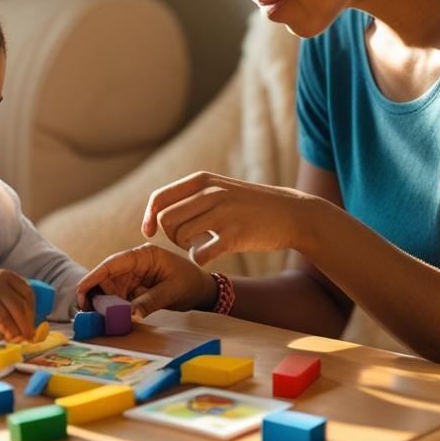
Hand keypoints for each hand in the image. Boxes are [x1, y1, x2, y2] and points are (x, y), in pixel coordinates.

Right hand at [0, 269, 35, 341]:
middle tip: (24, 339)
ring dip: (10, 331)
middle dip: (23, 326)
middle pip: (16, 306)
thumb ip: (13, 305)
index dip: (32, 315)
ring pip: (0, 315)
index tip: (31, 330)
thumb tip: (30, 331)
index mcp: (6, 276)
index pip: (27, 295)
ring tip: (12, 339)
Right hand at [75, 244, 216, 318]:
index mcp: (144, 255)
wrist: (203, 289)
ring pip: (109, 287)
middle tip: (86, 311)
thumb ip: (149, 302)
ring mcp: (133, 275)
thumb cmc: (190, 283)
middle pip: (106, 276)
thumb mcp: (171, 291)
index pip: (113, 263)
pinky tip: (108, 317)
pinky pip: (118, 296)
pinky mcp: (134, 287)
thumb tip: (129, 316)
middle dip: (94, 292)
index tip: (81, 291)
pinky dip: (112, 307)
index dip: (94, 276)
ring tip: (95, 317)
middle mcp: (135, 263)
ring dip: (102, 301)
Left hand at [141, 171, 312, 265]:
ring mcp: (223, 212)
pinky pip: (200, 254)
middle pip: (165, 220)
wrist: (291, 213)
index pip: (159, 197)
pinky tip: (210, 256)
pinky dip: (200, 259)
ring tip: (202, 245)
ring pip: (180, 236)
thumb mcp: (220, 189)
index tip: (149, 232)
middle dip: (169, 235)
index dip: (148, 217)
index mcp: (202, 180)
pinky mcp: (235, 234)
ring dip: (186, 247)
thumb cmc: (249, 205)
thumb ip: (192, 196)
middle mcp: (210, 192)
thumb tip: (157, 214)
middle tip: (186, 240)